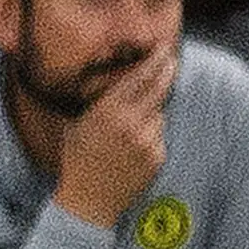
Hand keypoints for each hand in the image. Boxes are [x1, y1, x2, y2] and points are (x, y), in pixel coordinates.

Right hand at [52, 46, 174, 227]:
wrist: (89, 199)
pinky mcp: (157, 156)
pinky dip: (150, 134)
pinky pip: (158, 134)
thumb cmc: (77, 159)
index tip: (162, 48)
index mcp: (107, 112)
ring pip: (157, 114)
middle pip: (157, 89)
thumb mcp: (79, 124)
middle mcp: (130, 123)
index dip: (152, 62)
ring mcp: (147, 140)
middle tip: (171, 58)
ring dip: (150, 112)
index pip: (137, 79)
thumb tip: (117, 87)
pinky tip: (132, 147)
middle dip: (165, 72)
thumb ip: (100, 105)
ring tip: (129, 126)